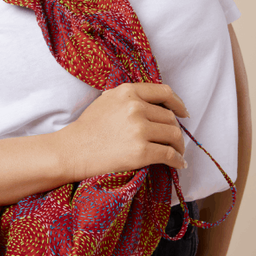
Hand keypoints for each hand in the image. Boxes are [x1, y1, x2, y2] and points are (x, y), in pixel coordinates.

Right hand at [59, 82, 188, 180]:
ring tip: (178, 153)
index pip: (164, 92)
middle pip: (170, 117)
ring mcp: (139, 130)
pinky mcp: (140, 152)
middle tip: (175, 141)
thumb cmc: (87, 128)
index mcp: (128, 92)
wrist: (72, 151)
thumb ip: (128, 97)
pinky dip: (177, 160)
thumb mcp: (106, 100)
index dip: (178, 103)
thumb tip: (153, 103)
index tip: (183, 113)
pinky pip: (169, 155)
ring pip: (173, 135)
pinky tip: (178, 164)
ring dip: (179, 146)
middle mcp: (136, 107)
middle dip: (175, 130)